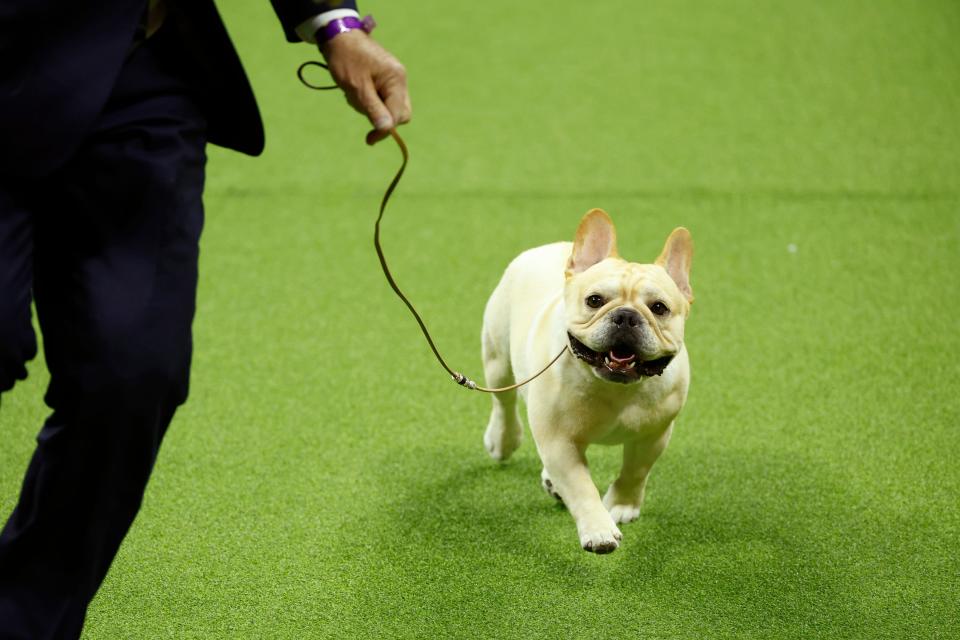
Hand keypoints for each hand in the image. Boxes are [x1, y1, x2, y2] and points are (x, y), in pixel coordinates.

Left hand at [321, 30, 410, 144]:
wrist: (338, 36)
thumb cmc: (346, 60)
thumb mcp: (357, 88)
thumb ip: (374, 109)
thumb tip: (387, 129)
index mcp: (396, 80)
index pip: (398, 115)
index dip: (385, 130)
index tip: (369, 139)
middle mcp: (400, 79)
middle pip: (399, 113)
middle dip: (381, 117)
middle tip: (360, 108)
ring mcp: (394, 78)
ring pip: (390, 106)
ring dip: (372, 107)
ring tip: (354, 92)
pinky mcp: (386, 78)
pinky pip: (383, 97)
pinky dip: (370, 99)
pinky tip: (357, 89)